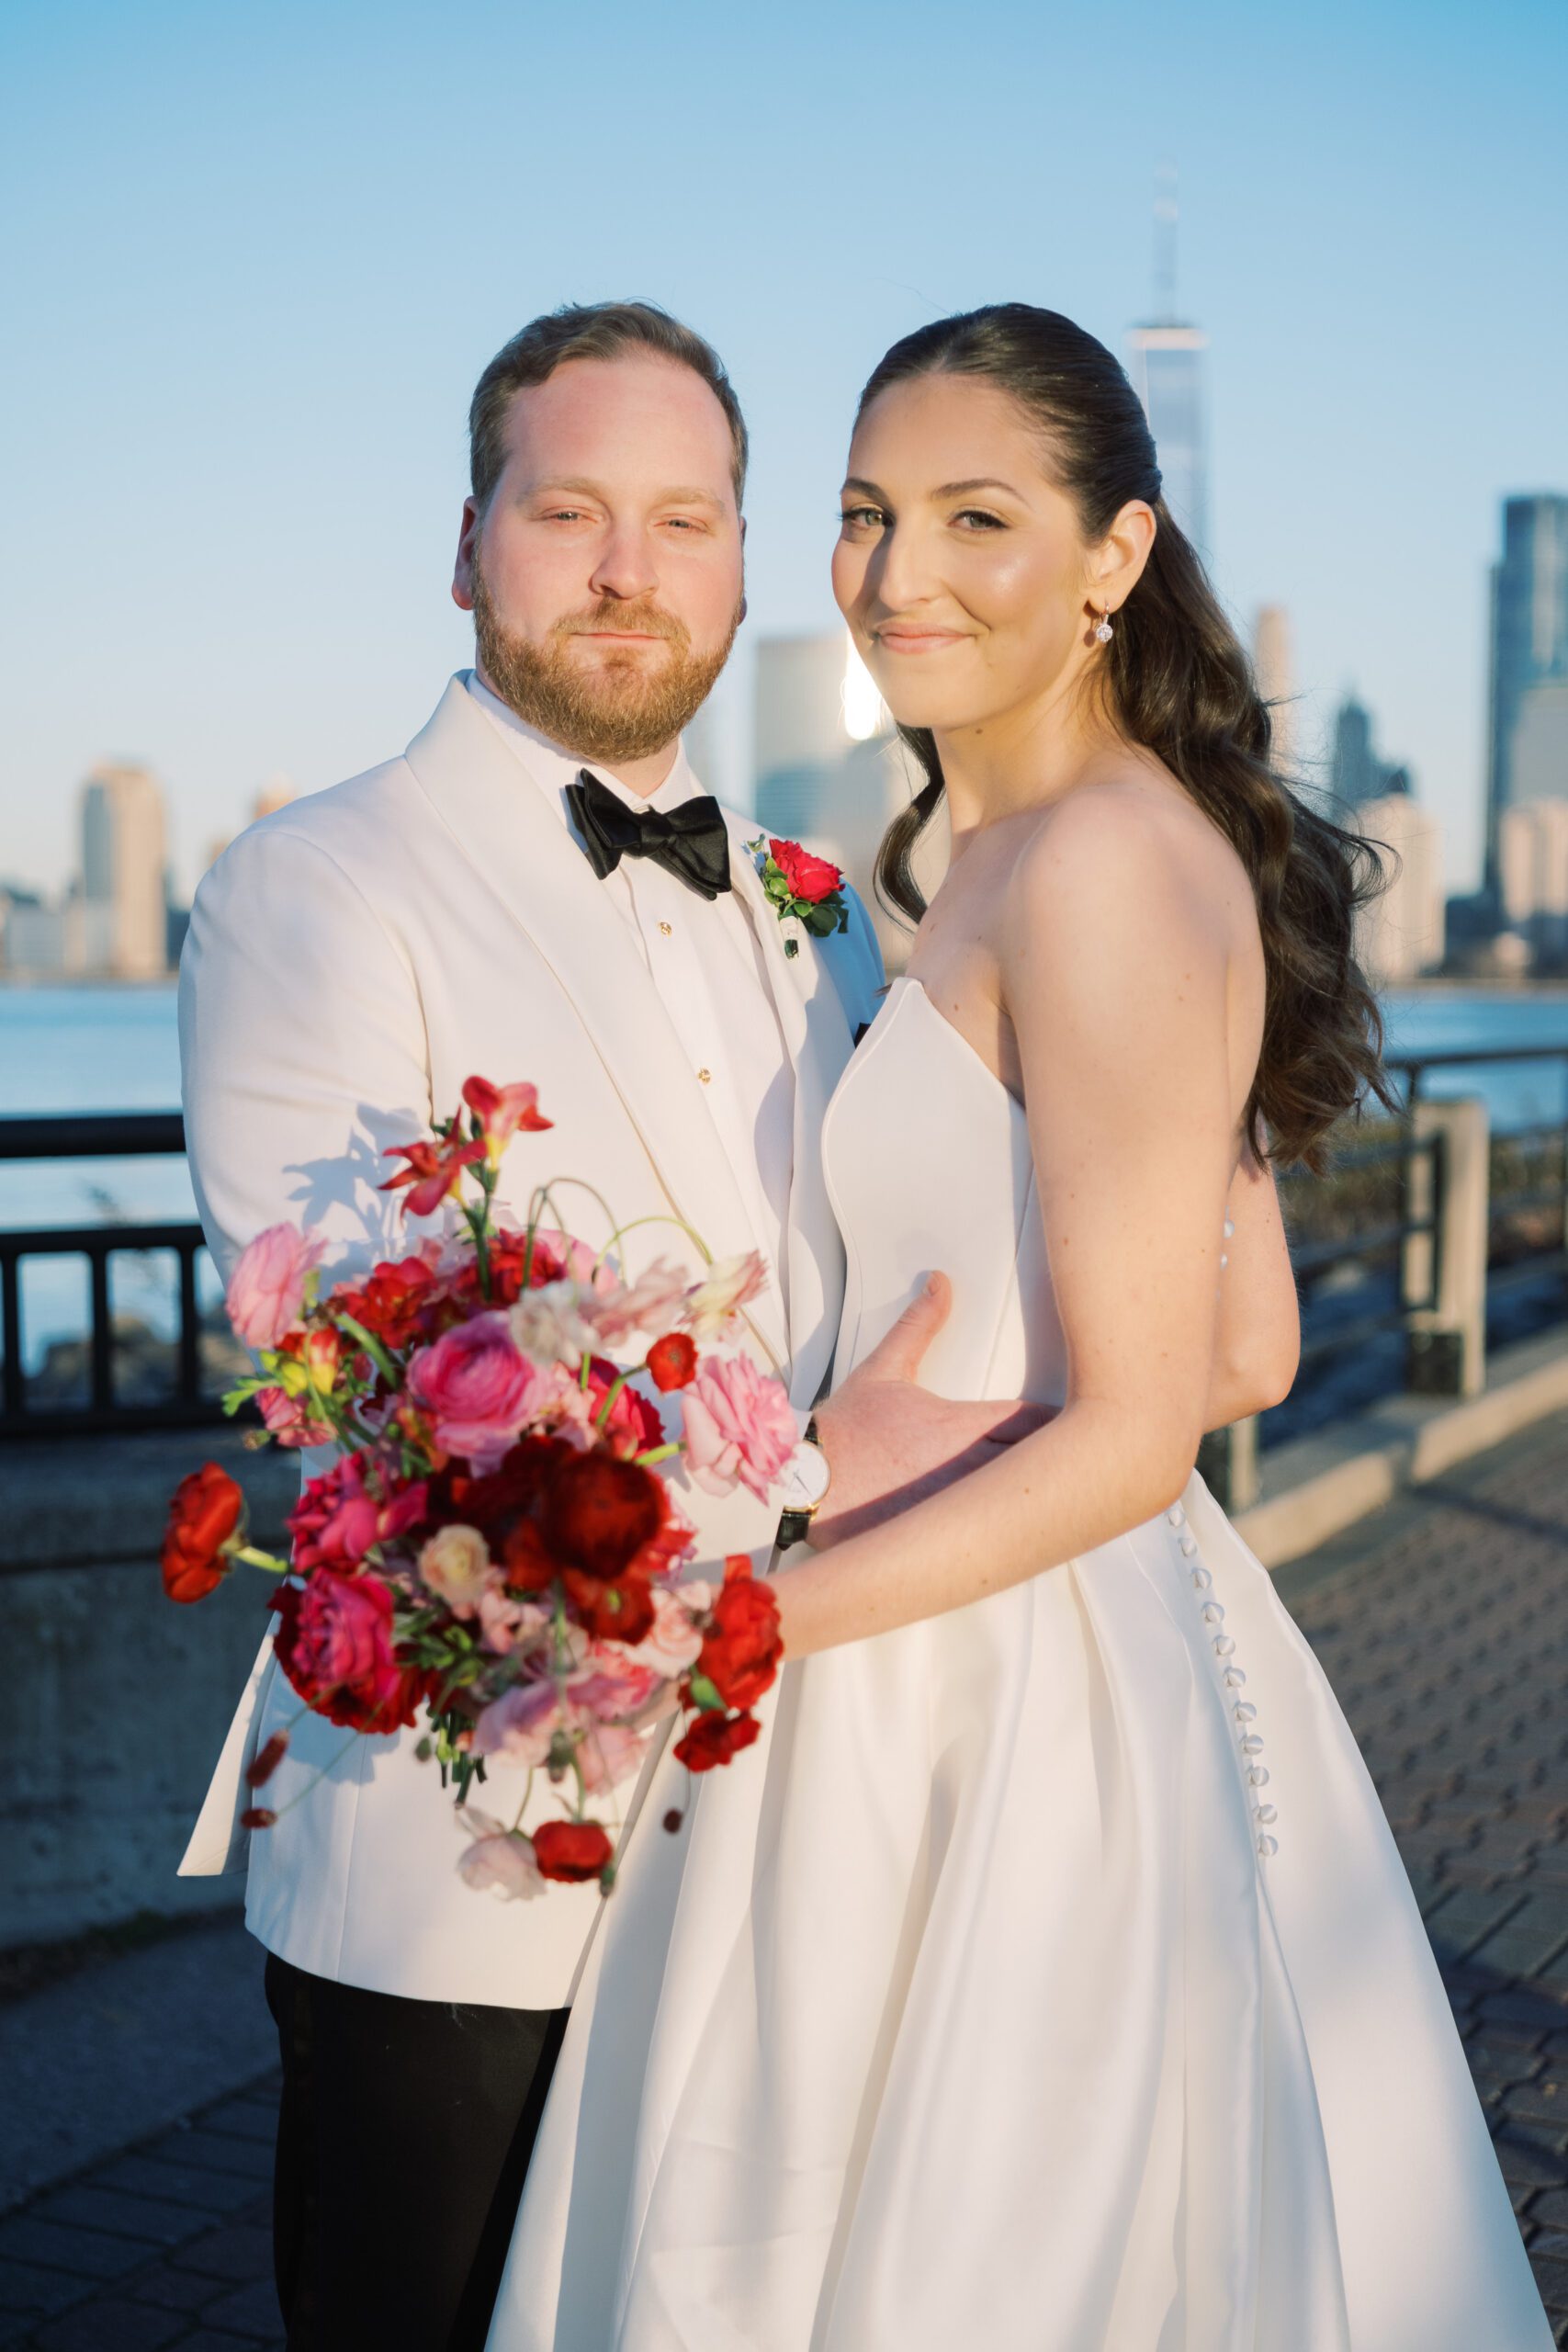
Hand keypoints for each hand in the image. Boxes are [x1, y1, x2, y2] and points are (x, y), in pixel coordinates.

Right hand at [806, 1273, 1052, 1549]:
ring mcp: (959, 1510)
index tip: (1063, 1419)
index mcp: (962, 1426)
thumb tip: (940, 1284)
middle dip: (1054, 1458)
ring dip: (1032, 1494)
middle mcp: (969, 1469)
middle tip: (1065, 1455)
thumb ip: (919, 1325)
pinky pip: (991, 1538)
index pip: (1037, 1421)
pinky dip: (1003, 1531)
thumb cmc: (843, 1432)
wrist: (801, 1484)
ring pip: (1022, 1504)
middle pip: (1042, 1464)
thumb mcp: (884, 1370)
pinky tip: (1005, 1529)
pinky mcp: (944, 1539)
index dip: (1054, 1421)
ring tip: (1041, 1491)